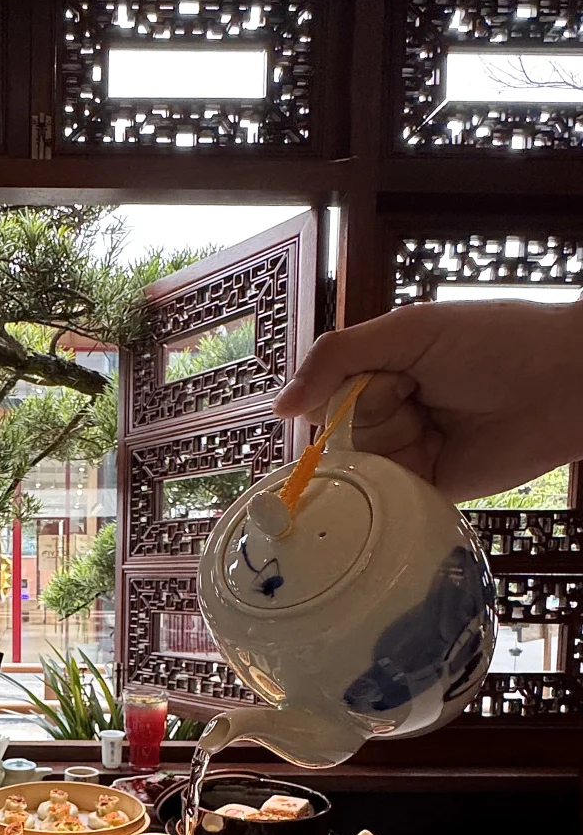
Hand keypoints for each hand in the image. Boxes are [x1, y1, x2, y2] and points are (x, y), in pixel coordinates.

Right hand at [273, 299, 582, 500]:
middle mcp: (386, 414)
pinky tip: (407, 477)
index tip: (358, 390)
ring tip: (431, 432)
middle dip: (367, 422)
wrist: (566, 383)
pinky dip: (386, 495)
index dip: (329, 398)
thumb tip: (281, 406)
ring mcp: (406, 454)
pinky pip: (385, 503)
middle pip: (336, 436)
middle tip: (414, 402)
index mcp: (377, 371)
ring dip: (383, 456)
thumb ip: (337, 356)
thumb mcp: (409, 331)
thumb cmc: (497, 341)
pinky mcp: (426, 491)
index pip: (321, 395)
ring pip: (357, 471)